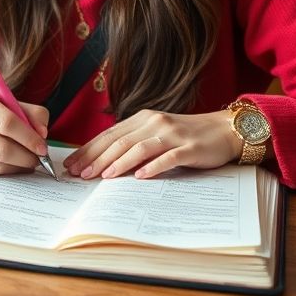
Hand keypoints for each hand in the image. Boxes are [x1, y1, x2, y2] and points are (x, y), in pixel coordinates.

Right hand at [0, 88, 49, 176]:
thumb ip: (28, 112)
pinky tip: (11, 165)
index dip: (29, 137)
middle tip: (40, 158)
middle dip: (27, 156)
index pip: (7, 122)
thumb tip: (43, 134)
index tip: (44, 146)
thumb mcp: (2, 100)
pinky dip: (5, 171)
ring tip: (29, 161)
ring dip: (19, 166)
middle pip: (2, 148)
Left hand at [63, 109, 241, 179]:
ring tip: (103, 177)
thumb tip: (104, 160)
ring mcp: (172, 134)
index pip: (109, 135)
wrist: (224, 130)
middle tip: (79, 174)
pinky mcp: (189, 148)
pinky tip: (140, 177)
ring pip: (139, 147)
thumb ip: (135, 141)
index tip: (72, 164)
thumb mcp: (157, 133)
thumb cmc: (187, 135)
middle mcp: (155, 122)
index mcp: (143, 118)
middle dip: (97, 158)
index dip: (89, 149)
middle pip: (120, 141)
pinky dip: (153, 167)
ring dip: (119, 163)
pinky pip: (168, 157)